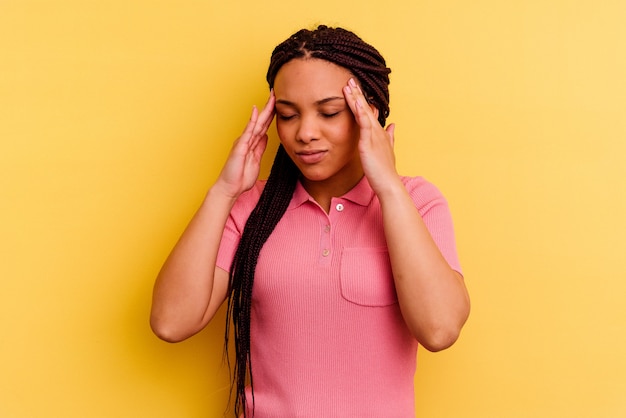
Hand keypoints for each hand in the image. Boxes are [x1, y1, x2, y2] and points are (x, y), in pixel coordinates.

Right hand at [214, 90, 275, 198]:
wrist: (230, 188)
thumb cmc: (241, 176)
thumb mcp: (255, 160)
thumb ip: (260, 147)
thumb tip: (266, 136)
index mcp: (252, 143)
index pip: (264, 125)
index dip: (271, 114)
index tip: (278, 104)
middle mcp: (247, 139)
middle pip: (261, 121)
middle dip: (269, 108)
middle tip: (276, 94)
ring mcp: (243, 141)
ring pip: (256, 122)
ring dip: (264, 110)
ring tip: (271, 98)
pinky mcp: (240, 146)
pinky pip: (248, 131)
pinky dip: (252, 121)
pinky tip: (256, 111)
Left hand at [343, 78, 397, 193]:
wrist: (389, 184)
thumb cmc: (385, 170)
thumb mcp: (387, 150)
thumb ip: (390, 136)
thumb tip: (393, 125)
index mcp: (379, 133)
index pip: (368, 112)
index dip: (361, 100)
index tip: (355, 88)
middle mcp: (377, 131)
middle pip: (366, 108)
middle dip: (358, 94)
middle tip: (350, 79)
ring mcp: (374, 136)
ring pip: (364, 113)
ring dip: (357, 98)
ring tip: (349, 85)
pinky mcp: (369, 143)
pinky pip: (364, 125)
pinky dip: (360, 113)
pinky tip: (356, 102)